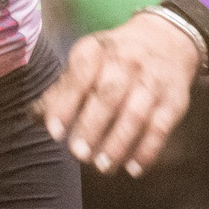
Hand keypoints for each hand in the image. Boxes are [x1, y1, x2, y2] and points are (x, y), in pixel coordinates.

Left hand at [34, 10, 199, 176]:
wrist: (166, 39)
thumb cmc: (113, 59)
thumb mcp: (87, 61)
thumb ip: (63, 89)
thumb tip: (34, 117)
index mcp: (97, 50)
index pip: (80, 76)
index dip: (65, 104)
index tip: (54, 132)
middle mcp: (126, 61)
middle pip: (109, 96)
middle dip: (92, 127)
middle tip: (78, 154)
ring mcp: (152, 80)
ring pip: (136, 114)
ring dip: (119, 143)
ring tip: (103, 166)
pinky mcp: (173, 99)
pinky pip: (160, 127)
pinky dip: (147, 150)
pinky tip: (133, 168)